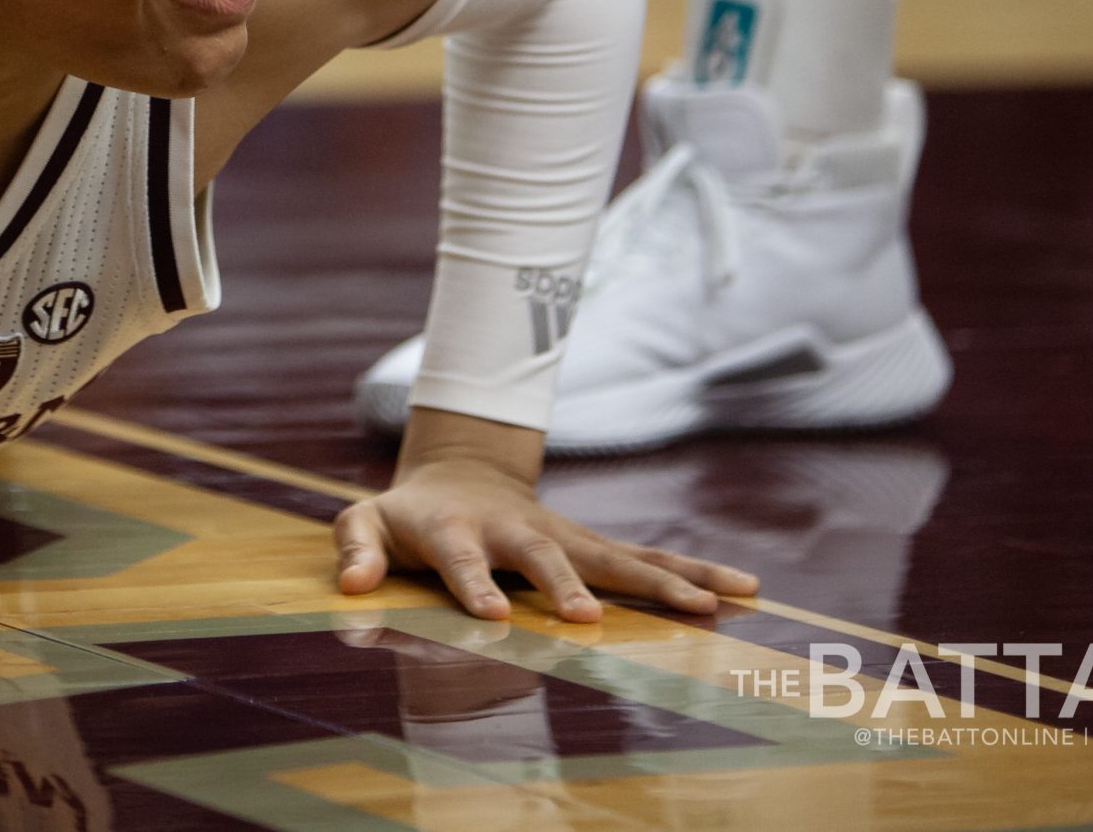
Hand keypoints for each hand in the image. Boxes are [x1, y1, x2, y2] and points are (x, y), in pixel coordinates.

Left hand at [332, 411, 756, 623]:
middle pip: (546, 557)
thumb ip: (357, 548)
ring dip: (663, 580)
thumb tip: (351, 585)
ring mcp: (562, 536)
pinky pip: (644, 559)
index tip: (490, 615)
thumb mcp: (366, 520)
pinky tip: (741, 591)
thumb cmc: (409, 512)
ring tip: (717, 603)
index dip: (474, 584)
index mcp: (459, 530)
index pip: (463, 560)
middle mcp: (519, 531)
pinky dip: (692, 574)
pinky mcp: (591, 546)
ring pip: (615, 557)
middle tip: (587, 620)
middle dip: (566, 586)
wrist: (460, 471)